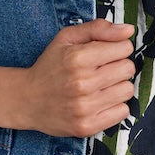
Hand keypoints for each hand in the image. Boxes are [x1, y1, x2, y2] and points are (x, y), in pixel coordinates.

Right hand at [18, 19, 135, 136]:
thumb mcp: (67, 38)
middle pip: (128, 68)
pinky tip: (100, 101)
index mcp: (78, 58)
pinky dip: (115, 106)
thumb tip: (128, 30)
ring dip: (118, 86)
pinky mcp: (87, 126)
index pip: (124, 48)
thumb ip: (98, 28)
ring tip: (100, 87)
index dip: (117, 48)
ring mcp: (85, 107)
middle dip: (119, 66)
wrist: (26, 100)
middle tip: (102, 71)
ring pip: (128, 90)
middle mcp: (82, 83)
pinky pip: (123, 112)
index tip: (105, 54)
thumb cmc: (50, 66)